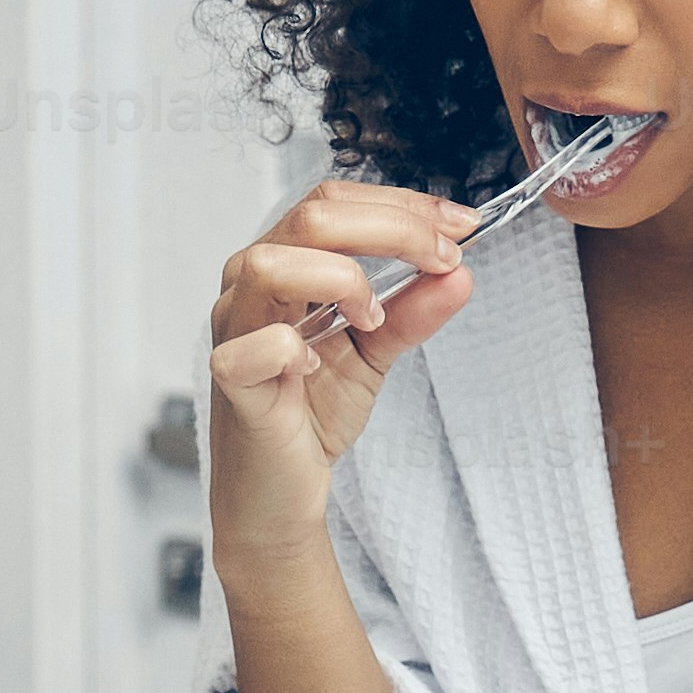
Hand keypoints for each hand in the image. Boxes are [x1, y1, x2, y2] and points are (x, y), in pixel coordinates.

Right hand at [201, 179, 489, 552]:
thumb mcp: (376, 351)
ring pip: (271, 264)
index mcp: (284, 263)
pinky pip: (256, 346)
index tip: (461, 226)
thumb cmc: (311, 412)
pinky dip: (295, 347)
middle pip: (313, 217)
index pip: (336, 202)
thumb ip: (414, 311)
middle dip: (394, 230)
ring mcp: (234, 328)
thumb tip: (459, 272)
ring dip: (342, 279)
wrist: (281, 489)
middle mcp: (251, 285)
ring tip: (373, 319)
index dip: (404, 206)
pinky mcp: (231, 380)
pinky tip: (316, 364)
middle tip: (442, 261)